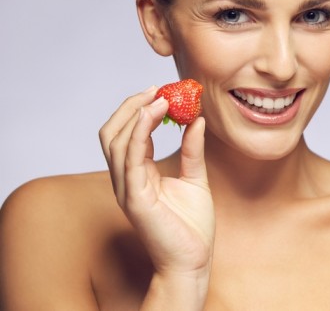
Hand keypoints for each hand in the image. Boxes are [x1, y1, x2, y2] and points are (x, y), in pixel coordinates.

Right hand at [99, 87, 214, 280]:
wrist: (193, 260)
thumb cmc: (192, 226)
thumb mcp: (195, 177)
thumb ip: (192, 149)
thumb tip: (197, 119)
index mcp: (138, 174)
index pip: (127, 134)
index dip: (139, 109)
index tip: (161, 90)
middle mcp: (126, 179)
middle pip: (112, 133)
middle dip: (130, 106)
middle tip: (156, 89)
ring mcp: (127, 188)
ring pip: (116, 141)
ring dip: (135, 113)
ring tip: (160, 97)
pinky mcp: (135, 198)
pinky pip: (130, 158)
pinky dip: (139, 132)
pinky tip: (156, 114)